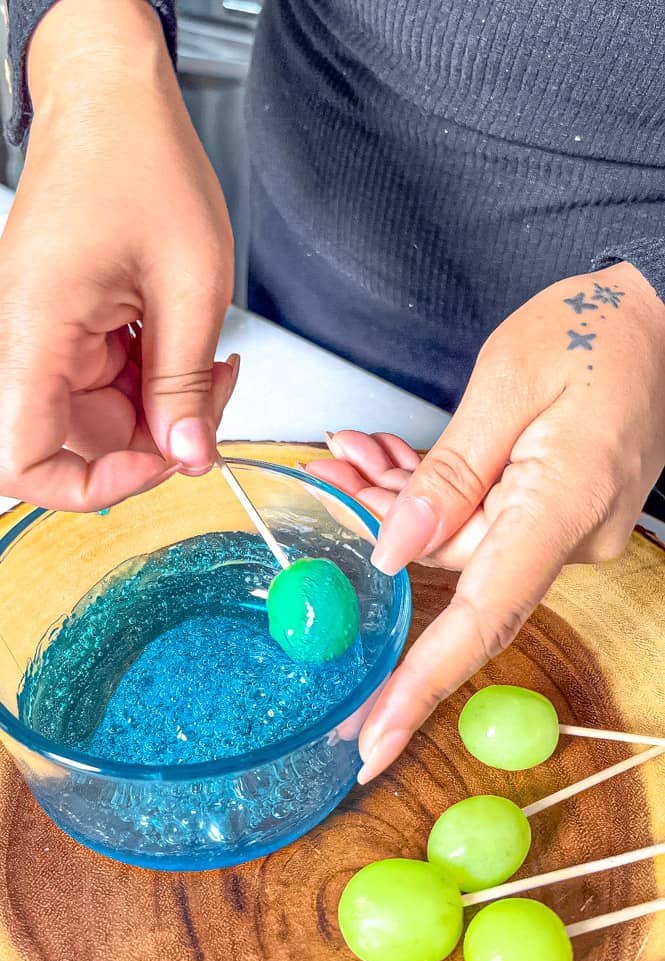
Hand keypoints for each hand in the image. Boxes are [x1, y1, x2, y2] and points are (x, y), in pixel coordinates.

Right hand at [0, 0, 235, 510]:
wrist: (113, 98)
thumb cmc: (140, 160)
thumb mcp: (190, 284)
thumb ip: (185, 382)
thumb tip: (188, 457)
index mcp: (35, 330)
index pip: (21, 461)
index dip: (91, 487)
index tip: (160, 461)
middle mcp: (25, 339)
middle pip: (78, 444)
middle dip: (156, 441)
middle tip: (213, 408)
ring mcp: (45, 336)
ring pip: (103, 419)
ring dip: (166, 410)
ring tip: (215, 368)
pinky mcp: (68, 328)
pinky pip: (110, 385)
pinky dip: (158, 382)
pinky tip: (194, 354)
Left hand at [306, 261, 664, 781]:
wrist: (654, 317)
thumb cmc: (595, 332)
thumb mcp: (508, 384)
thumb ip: (450, 475)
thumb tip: (395, 550)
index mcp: (563, 506)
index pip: (483, 618)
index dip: (422, 684)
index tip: (375, 739)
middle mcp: (567, 533)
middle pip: (453, 570)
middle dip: (379, 536)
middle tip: (327, 476)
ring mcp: (560, 526)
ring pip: (457, 539)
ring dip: (398, 501)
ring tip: (352, 450)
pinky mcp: (550, 509)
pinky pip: (478, 518)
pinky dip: (431, 493)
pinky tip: (389, 458)